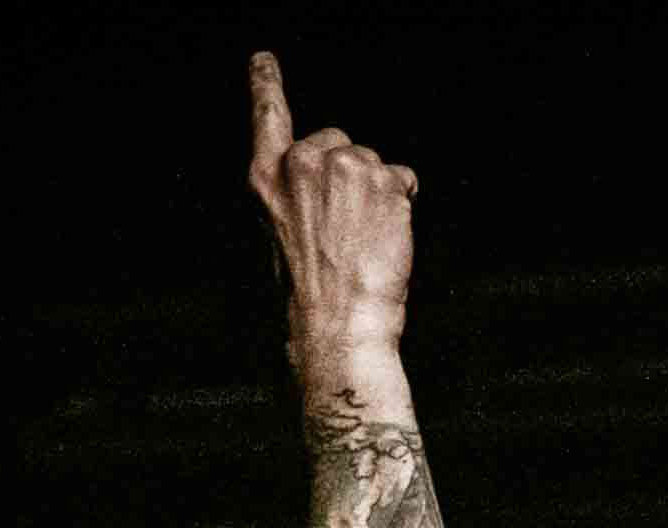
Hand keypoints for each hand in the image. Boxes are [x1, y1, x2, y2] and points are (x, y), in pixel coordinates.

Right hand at [247, 50, 420, 377]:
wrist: (339, 328)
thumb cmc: (308, 296)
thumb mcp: (280, 235)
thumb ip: (296, 194)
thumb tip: (328, 185)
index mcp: (267, 178)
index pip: (267, 114)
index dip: (266, 83)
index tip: (264, 59)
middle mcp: (304, 161)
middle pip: (338, 141)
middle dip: (348, 174)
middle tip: (345, 230)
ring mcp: (347, 167)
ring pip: (374, 162)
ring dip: (377, 194)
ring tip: (364, 242)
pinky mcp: (386, 180)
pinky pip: (403, 179)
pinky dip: (402, 206)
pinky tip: (386, 240)